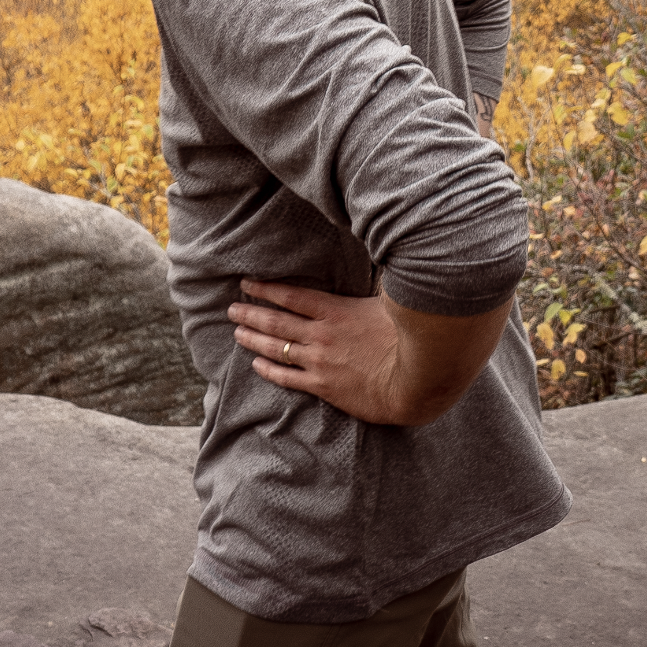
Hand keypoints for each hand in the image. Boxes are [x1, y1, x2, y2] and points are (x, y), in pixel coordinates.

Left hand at [230, 279, 510, 427]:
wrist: (415, 381)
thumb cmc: (409, 338)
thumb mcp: (388, 302)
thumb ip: (372, 287)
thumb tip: (380, 260)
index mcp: (336, 311)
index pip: (292, 296)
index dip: (266, 289)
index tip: (247, 283)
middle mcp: (321, 334)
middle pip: (276, 321)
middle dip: (251, 314)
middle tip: (231, 310)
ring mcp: (319, 361)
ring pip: (276, 348)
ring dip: (253, 340)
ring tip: (237, 333)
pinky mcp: (324, 386)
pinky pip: (288, 377)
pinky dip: (270, 370)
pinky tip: (257, 365)